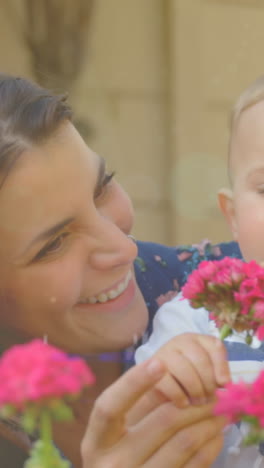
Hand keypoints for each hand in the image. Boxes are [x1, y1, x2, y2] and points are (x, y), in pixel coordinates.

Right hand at [81, 358, 225, 467]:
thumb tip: (171, 374)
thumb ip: (137, 408)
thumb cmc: (117, 460)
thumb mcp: (115, 436)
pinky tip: (215, 433)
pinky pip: (196, 464)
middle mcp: (114, 464)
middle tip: (213, 390)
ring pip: (185, 441)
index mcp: (97, 443)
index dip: (134, 382)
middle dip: (194, 399)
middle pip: (162, 421)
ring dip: (208, 420)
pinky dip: (210, 444)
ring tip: (220, 409)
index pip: (110, 407)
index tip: (160, 362)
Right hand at [152, 333, 230, 406]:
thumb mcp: (206, 371)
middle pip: (200, 360)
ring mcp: (164, 353)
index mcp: (197, 339)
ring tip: (198, 401)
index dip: (222, 366)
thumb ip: (219, 373)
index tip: (224, 384)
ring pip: (185, 371)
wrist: (157, 381)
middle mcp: (180, 341)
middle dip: (208, 382)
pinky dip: (180, 397)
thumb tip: (227, 384)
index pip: (215, 346)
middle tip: (210, 397)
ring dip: (195, 390)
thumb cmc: (188, 377)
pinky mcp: (151, 370)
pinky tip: (184, 403)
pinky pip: (169, 384)